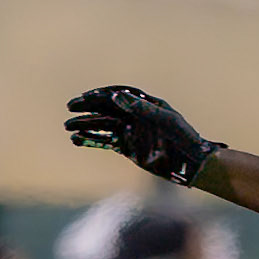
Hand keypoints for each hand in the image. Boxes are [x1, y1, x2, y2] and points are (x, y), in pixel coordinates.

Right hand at [64, 85, 223, 186]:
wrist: (190, 164)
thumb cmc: (181, 138)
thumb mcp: (161, 120)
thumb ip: (137, 108)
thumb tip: (114, 97)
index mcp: (145, 104)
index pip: (118, 95)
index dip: (100, 95)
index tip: (84, 98)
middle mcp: (135, 115)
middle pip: (107, 108)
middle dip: (88, 107)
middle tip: (70, 108)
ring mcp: (130, 132)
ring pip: (103, 125)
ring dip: (86, 124)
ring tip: (68, 126)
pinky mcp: (127, 147)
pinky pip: (105, 142)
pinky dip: (91, 140)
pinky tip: (77, 139)